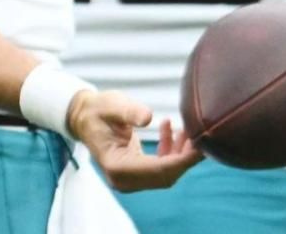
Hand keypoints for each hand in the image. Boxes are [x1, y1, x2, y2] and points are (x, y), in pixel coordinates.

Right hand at [68, 89, 202, 191]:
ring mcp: (130, 179)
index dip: (182, 160)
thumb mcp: (112, 105)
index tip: (201, 146)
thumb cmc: (97, 110)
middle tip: (201, 135)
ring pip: (166, 174)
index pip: (157, 170)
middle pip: (165, 176)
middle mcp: (123, 179)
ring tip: (186, 129)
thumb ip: (129, 112)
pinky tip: (170, 130)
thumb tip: (148, 118)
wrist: (85, 117)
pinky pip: (161, 168)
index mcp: (116, 166)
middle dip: (185, 158)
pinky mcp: (136, 173)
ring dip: (180, 155)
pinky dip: (171, 152)